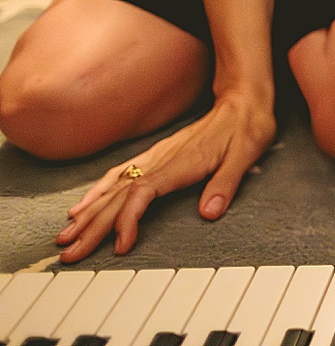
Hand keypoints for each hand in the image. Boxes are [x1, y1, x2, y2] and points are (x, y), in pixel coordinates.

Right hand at [55, 93, 275, 262]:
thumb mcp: (246, 154)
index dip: (127, 220)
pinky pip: (119, 175)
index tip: (120, 245)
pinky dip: (98, 192)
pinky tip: (84, 205)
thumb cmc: (247, 128)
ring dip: (88, 212)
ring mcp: (155, 156)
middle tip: (70, 254)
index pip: (142, 194)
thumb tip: (209, 213)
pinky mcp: (155, 155)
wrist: (243, 100)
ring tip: (66, 235)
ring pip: (113, 186)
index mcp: (180, 163)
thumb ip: (226, 183)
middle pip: (118, 195)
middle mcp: (161, 160)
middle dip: (92, 226)